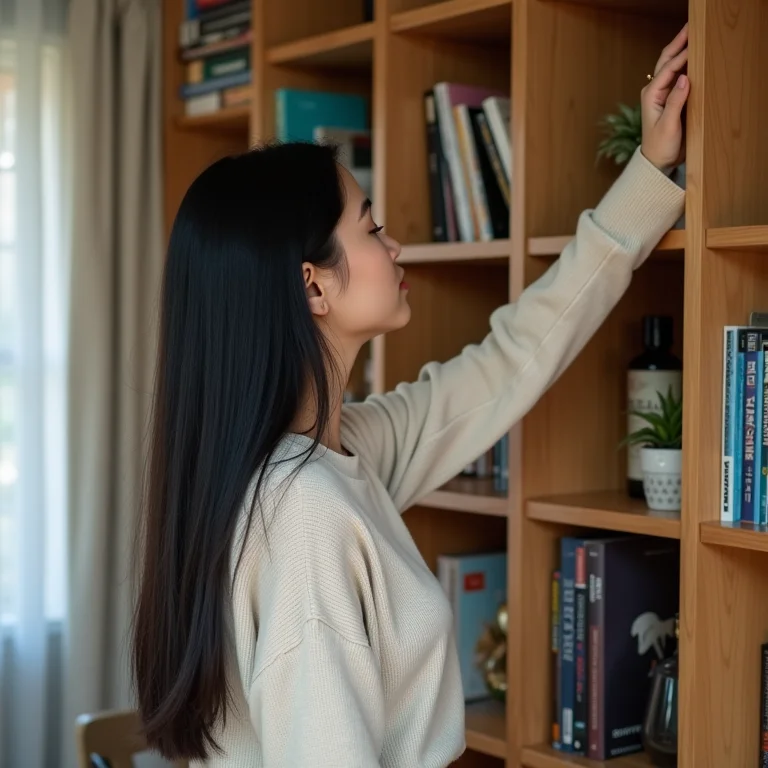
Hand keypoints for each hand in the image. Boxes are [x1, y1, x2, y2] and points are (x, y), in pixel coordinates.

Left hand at [640, 24, 689, 170]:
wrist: (657, 160)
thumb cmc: (660, 146)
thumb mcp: (668, 125)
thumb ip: (675, 102)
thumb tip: (684, 78)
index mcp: (651, 95)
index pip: (668, 69)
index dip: (682, 55)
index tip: (695, 42)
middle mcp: (654, 91)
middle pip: (666, 61)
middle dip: (678, 43)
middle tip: (691, 26)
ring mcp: (661, 93)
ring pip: (670, 65)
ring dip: (680, 49)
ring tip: (692, 33)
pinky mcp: (668, 97)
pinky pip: (676, 75)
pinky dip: (684, 62)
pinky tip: (693, 54)